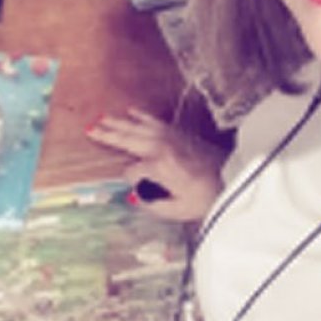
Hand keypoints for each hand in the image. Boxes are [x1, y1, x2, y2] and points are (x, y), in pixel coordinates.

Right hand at [86, 107, 224, 222]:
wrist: (230, 176)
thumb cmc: (204, 196)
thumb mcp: (177, 209)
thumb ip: (152, 204)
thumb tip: (134, 197)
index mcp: (158, 167)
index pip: (131, 171)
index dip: (130, 180)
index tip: (134, 187)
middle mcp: (160, 147)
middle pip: (128, 139)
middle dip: (108, 134)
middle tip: (89, 128)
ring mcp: (168, 136)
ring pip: (137, 127)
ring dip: (118, 122)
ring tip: (101, 118)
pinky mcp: (176, 132)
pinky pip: (152, 121)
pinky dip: (140, 115)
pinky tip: (130, 111)